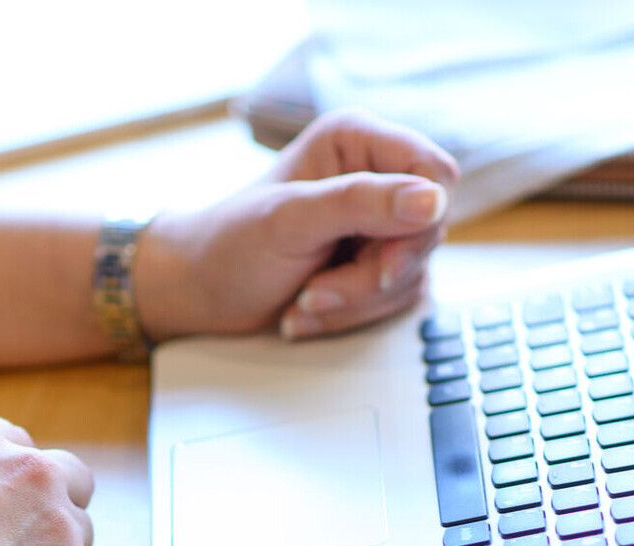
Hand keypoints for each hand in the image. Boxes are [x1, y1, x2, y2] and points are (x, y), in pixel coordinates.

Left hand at [134, 109, 457, 340]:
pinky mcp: (378, 266)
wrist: (199, 292)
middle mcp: (376, 177)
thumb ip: (359, 203)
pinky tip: (306, 311)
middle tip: (316, 292)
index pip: (434, 172)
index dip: (421, 219)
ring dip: (356, 301)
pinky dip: (352, 315)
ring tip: (302, 301)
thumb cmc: (228, 244)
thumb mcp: (289, 220)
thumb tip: (431, 201)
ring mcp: (380, 225)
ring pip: (413, 272)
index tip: (382, 261)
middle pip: (427, 231)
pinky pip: (397, 299)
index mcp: (358, 142)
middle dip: (373, 276)